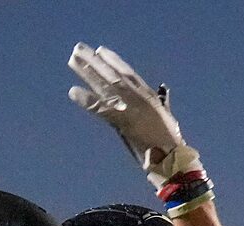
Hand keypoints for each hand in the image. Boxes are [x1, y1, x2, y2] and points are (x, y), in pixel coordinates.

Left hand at [67, 44, 196, 184]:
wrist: (171, 157)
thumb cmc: (169, 141)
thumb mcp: (165, 115)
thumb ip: (163, 101)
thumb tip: (163, 89)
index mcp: (147, 95)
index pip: (128, 73)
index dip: (114, 61)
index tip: (100, 51)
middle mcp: (138, 96)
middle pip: (112, 74)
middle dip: (95, 62)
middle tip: (78, 49)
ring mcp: (131, 108)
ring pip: (105, 85)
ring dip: (88, 72)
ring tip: (73, 59)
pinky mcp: (123, 122)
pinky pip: (101, 109)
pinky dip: (86, 100)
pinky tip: (73, 91)